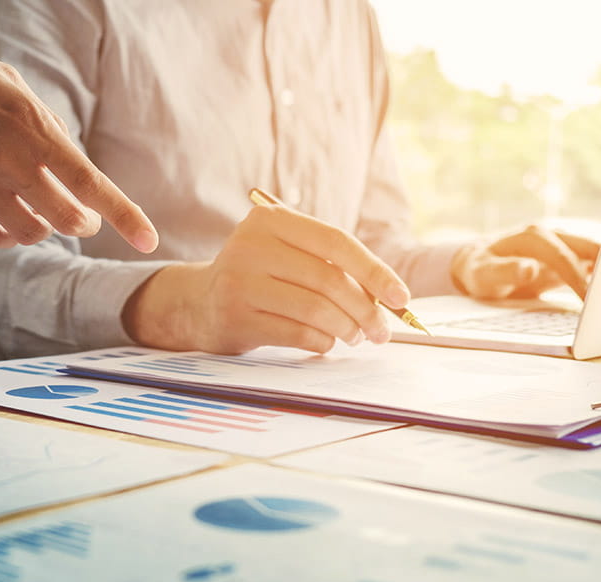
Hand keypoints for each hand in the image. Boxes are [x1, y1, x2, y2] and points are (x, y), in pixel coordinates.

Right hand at [0, 4, 156, 252]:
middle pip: (65, 220)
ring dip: (43, 231)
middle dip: (82, 224)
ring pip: (28, 233)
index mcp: (32, 126)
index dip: (126, 217)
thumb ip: (43, 125)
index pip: (91, 184)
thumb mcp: (11, 83)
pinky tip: (10, 227)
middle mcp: (8, 159)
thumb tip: (67, 163)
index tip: (149, 240)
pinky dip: (8, 238)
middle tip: (82, 220)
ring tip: (40, 217)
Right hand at [122, 205, 411, 353]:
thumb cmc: (261, 277)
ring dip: (346, 328)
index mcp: (270, 219)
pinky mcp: (236, 317)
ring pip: (315, 308)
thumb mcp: (287, 253)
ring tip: (356, 337)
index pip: (336, 242)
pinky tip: (326, 342)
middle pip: (328, 279)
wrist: (200, 303)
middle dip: (365, 309)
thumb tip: (388, 296)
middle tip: (382, 331)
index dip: (374, 271)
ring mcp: (240, 282)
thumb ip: (330, 263)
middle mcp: (251, 245)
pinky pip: (296, 333)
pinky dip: (321, 341)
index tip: (400, 297)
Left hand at [451, 225, 599, 299]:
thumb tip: (530, 269)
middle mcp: (552, 235)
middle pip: (588, 248)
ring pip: (594, 253)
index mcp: (533, 236)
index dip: (578, 279)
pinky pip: (591, 263)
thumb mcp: (484, 274)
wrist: (478, 263)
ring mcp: (561, 245)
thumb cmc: (480, 270)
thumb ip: (505, 271)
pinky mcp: (567, 257)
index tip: (591, 299)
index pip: (563, 257)